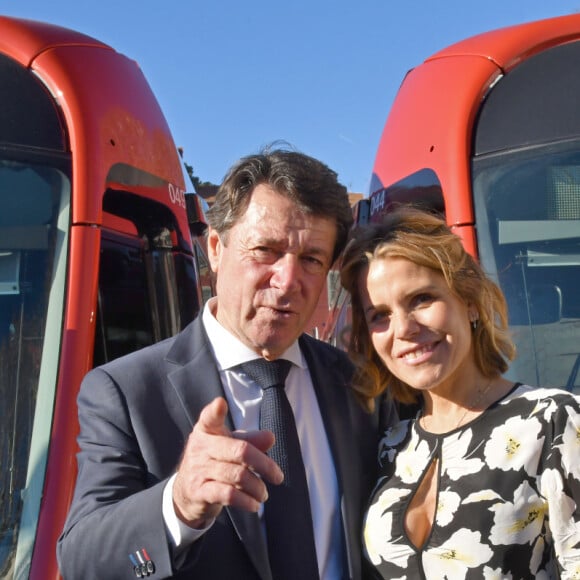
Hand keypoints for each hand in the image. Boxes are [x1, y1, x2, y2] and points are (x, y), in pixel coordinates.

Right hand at [172, 397, 283, 528]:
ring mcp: (198, 470)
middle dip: (264, 465)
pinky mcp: (198, 491)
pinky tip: (254, 504)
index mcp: (207, 431)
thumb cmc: (213, 462)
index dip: (214, 411)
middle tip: (278, 477)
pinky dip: (246, 501)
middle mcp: (200, 447)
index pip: (209, 418)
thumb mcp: (229, 447)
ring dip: (257, 487)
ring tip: (264, 493)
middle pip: (240, 451)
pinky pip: (227, 495)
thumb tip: (270, 437)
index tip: (220, 403)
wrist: (185, 493)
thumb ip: (250, 441)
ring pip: (237, 475)